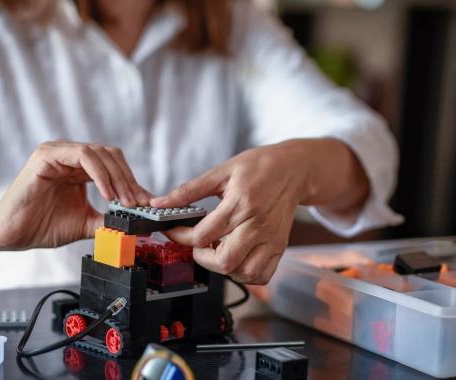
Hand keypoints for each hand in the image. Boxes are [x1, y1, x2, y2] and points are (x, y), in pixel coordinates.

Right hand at [0, 140, 150, 250]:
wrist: (12, 234)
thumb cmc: (42, 225)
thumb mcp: (85, 223)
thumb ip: (109, 220)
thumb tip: (139, 226)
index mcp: (78, 167)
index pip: (114, 164)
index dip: (132, 182)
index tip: (146, 204)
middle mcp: (69, 154)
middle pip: (111, 155)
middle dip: (128, 180)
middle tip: (138, 203)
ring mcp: (57, 152)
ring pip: (99, 153)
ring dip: (117, 178)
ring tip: (125, 201)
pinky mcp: (47, 155)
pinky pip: (82, 155)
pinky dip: (100, 173)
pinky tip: (107, 194)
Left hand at [151, 139, 368, 283]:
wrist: (294, 169)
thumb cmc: (259, 167)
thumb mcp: (221, 171)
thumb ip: (189, 190)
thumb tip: (160, 202)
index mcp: (240, 204)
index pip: (203, 235)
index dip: (181, 237)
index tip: (174, 231)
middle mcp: (257, 226)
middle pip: (224, 261)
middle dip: (202, 259)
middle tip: (198, 246)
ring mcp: (270, 239)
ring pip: (245, 273)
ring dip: (225, 269)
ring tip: (218, 252)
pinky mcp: (279, 247)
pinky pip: (262, 275)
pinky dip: (245, 275)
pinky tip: (236, 259)